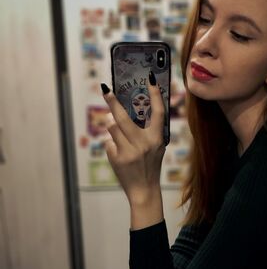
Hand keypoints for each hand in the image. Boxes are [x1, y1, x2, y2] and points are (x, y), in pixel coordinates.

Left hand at [101, 73, 165, 203]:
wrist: (144, 190)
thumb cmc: (150, 166)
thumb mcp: (156, 148)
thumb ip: (147, 132)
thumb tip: (125, 113)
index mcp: (157, 139)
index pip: (158, 112)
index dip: (155, 94)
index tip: (149, 78)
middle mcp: (143, 143)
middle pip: (122, 116)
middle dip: (112, 101)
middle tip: (105, 89)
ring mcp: (129, 151)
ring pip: (112, 127)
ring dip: (111, 125)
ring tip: (115, 128)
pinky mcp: (117, 158)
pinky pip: (108, 142)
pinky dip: (111, 145)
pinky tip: (118, 153)